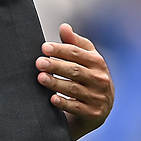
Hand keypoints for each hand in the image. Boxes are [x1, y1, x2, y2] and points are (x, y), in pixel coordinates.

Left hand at [36, 24, 113, 140]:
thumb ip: (75, 43)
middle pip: (75, 70)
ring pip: (74, 88)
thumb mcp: (86, 58)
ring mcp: (98, 97)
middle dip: (56, 65)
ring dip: (56, 83)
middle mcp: (100, 79)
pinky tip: (52, 99)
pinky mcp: (93, 113)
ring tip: (41, 78)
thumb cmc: (90, 78)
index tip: (44, 48)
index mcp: (98, 62)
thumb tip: (64, 27)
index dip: (60, 49)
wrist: (101, 107)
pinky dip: (64, 103)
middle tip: (39, 62)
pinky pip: (76, 107)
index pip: (77, 53)